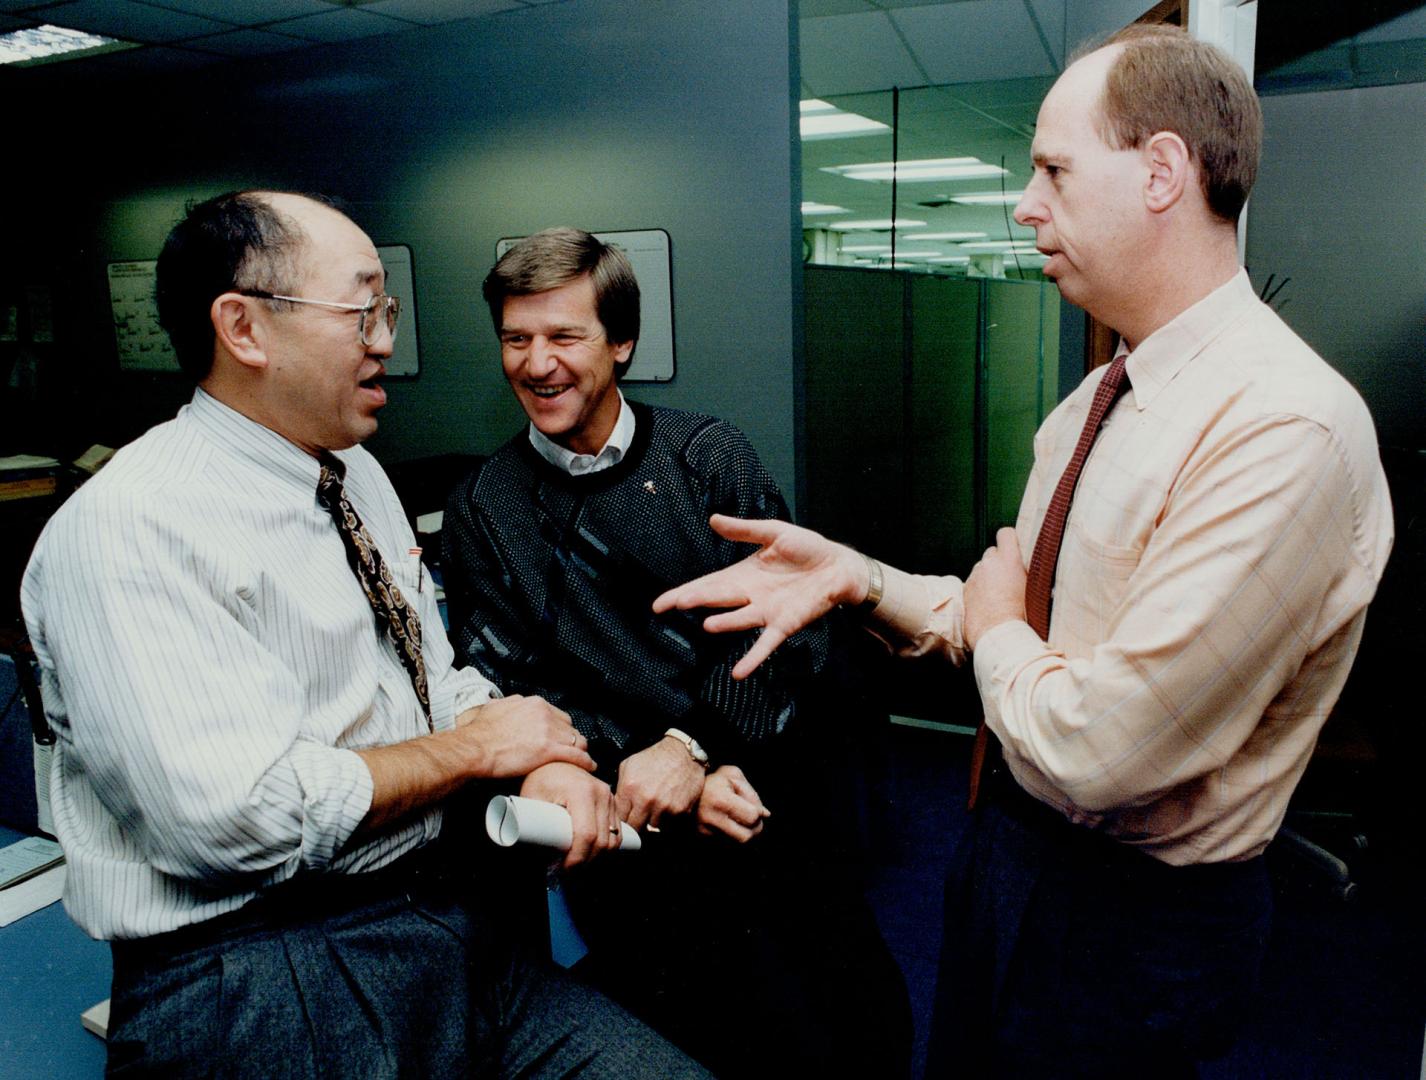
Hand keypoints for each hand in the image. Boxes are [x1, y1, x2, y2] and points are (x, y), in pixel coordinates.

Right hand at [454, 694, 594, 777]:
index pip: (559, 715)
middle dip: (571, 739)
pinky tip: (588, 766)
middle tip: (570, 750)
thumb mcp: (494, 708)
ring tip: (581, 759)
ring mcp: (548, 731)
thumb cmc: (479, 733)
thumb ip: (508, 705)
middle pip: (569, 727)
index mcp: (534, 704)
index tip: (560, 736)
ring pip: (576, 740)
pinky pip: (576, 755)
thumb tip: (508, 705)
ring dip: (580, 751)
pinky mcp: (548, 750)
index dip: (561, 728)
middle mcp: (544, 714)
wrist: (474, 748)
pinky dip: (585, 762)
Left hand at [520, 762, 622, 867]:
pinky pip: (616, 829)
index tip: (564, 869)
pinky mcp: (611, 800)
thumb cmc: (539, 776)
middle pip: (602, 840)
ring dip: (598, 857)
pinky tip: (591, 852)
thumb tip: (531, 854)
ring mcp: (608, 795)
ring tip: (578, 863)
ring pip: (613, 838)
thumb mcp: (532, 797)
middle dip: (587, 862)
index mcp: (581, 792)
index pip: (586, 835)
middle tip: (568, 871)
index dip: (577, 858)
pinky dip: (606, 845)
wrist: (553, 760)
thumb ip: (530, 824)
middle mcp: (600, 792)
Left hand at [614, 737, 705, 830]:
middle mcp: (645, 800)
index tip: (626, 817)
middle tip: (639, 816)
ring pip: (652, 828)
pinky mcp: (679, 810)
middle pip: (635, 827)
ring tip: (655, 807)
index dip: (622, 819)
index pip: (619, 818)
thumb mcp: (628, 765)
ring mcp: (663, 807)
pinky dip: (667, 818)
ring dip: (652, 821)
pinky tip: (666, 806)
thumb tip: (614, 804)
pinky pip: (668, 824)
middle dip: (635, 823)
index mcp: (630, 788)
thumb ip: (619, 787)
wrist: (682, 753)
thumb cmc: (655, 758)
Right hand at [652, 514, 865, 678]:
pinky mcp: (784, 624)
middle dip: (695, 601)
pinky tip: (739, 672)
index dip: (684, 592)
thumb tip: (713, 520)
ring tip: (708, 624)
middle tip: (673, 604)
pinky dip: (753, 658)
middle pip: (716, 600)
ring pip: (740, 619)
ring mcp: (765, 612)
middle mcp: (749, 596)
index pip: (707, 584)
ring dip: (725, 623)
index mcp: (742, 574)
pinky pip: (766, 643)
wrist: (838, 566)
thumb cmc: (807, 548)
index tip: (660, 603)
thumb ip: (743, 531)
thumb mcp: (773, 532)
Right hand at [696, 765, 769, 841]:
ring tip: (737, 822)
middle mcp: (710, 819)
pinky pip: (724, 846)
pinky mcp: (699, 840)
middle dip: (754, 830)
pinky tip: (726, 827)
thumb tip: (764, 814)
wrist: (681, 788)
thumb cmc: (712, 780)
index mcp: (720, 800)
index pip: (752, 817)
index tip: (753, 809)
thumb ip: (751, 794)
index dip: (758, 814)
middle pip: (746, 838)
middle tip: (751, 821)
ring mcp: (703, 832)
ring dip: (742, 835)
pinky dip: (730, 839)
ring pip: (736, 845)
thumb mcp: (732, 776)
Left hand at [963, 527, 1027, 649]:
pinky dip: (980, 589)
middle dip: (999, 561)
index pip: (1005, 533)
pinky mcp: (966, 589)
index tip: (1016, 550)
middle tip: (1010, 577)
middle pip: (993, 552)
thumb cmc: (1022, 614)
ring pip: (983, 568)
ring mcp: (975, 575)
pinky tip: (989, 603)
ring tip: (999, 594)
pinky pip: (974, 582)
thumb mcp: (1036, 590)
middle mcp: (989, 563)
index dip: (1010, 540)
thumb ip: (1033, 573)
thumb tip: (1042, 568)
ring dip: (989, 576)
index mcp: (1009, 559)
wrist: (997, 633)